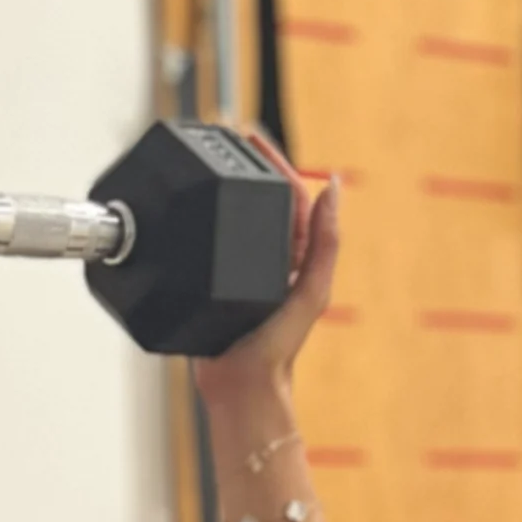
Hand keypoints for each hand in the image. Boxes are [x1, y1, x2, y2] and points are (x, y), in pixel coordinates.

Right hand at [192, 137, 341, 417]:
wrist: (240, 386)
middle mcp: (271, 260)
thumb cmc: (278, 348)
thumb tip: (334, 188)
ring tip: (207, 158)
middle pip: (259, 200)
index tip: (253, 137)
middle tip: (225, 134)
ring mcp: (242, 271)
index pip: (289, 196)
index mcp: (298, 257)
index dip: (274, 163)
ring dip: (222, 188)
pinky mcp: (213, 284)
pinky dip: (199, 223)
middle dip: (245, 165)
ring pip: (233, 218)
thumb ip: (325, 243)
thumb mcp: (311, 290)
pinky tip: (187, 208)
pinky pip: (207, 244)